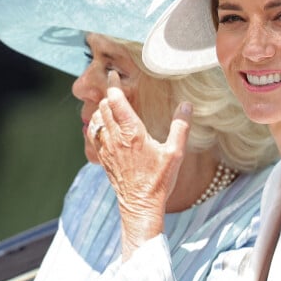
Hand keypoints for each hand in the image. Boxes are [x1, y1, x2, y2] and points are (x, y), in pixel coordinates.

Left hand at [90, 71, 191, 258]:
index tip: (113, 74)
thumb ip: (180, 126)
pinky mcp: (103, 159)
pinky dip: (97, 125)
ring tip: (110, 104)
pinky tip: (105, 127)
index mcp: (132, 132)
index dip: (113, 84)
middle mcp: (115, 138)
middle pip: (103, 107)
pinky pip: (94, 135)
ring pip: (96, 120)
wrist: (141, 205)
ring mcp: (106, 149)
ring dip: (102, 109)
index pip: (116, 100)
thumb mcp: (175, 153)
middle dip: (108, 95)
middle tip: (114, 87)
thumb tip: (186, 105)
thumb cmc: (159, 181)